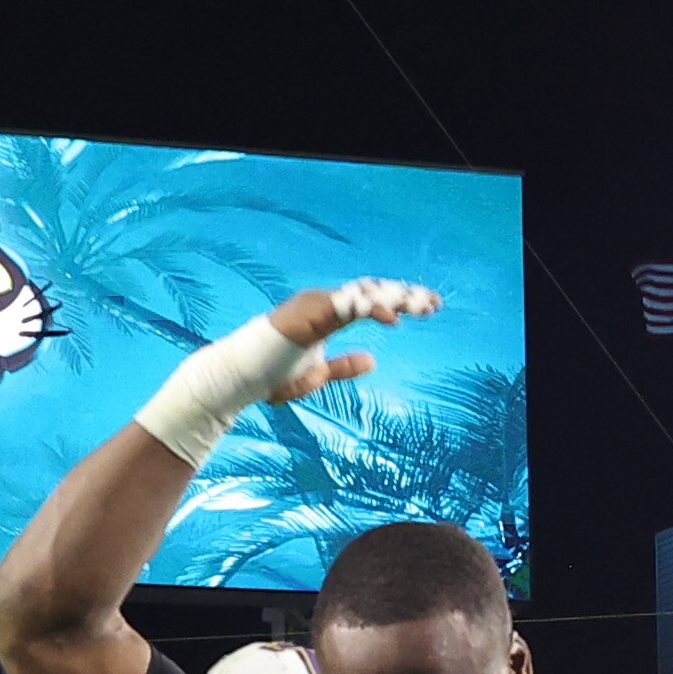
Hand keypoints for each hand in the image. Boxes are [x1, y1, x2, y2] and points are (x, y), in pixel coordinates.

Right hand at [260, 279, 439, 403]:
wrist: (236, 382)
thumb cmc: (270, 378)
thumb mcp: (317, 375)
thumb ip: (344, 366)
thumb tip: (373, 359)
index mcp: (325, 313)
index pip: (368, 301)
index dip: (399, 301)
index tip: (427, 308)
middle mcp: (321, 303)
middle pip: (371, 292)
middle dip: (405, 295)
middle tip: (436, 303)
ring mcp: (313, 305)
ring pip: (363, 294)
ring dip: (394, 298)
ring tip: (421, 305)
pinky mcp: (307, 314)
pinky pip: (345, 306)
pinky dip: (370, 308)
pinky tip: (392, 316)